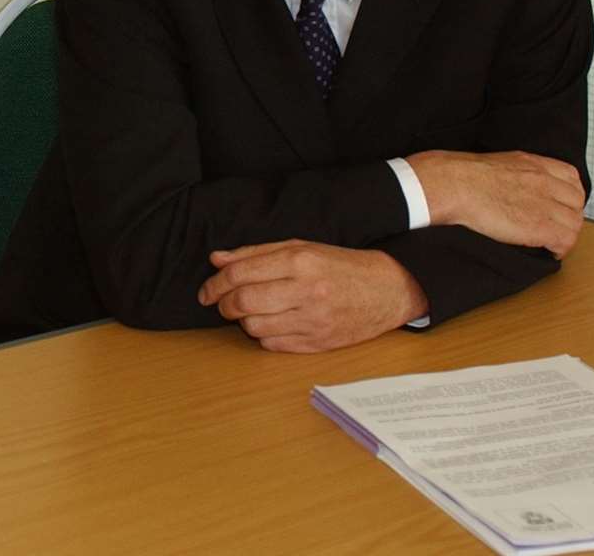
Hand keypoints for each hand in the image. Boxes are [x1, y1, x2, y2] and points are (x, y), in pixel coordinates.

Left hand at [197, 240, 427, 352]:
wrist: (386, 290)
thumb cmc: (338, 265)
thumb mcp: (299, 248)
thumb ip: (255, 253)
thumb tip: (216, 259)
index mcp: (299, 261)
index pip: (240, 274)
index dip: (215, 284)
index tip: (206, 290)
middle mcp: (305, 291)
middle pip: (243, 302)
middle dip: (223, 304)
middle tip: (222, 303)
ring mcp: (313, 320)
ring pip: (254, 327)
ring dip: (243, 321)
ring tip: (250, 312)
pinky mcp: (318, 343)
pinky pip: (273, 344)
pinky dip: (262, 336)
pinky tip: (270, 324)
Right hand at [409, 150, 584, 256]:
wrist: (453, 185)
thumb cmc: (461, 175)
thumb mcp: (497, 162)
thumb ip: (514, 171)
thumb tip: (512, 184)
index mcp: (533, 164)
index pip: (571, 178)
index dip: (568, 195)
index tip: (560, 205)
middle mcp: (544, 182)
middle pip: (577, 202)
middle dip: (569, 216)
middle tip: (555, 226)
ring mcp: (544, 204)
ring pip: (575, 223)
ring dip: (565, 234)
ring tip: (551, 241)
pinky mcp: (539, 226)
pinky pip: (566, 241)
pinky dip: (560, 249)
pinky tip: (548, 251)